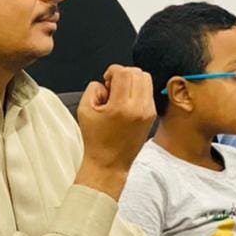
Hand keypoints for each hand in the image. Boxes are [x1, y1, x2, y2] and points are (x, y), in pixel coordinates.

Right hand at [73, 65, 155, 196]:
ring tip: (120, 93)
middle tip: (112, 86)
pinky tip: (126, 103)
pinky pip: (148, 92)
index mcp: (121, 106)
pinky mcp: (151, 115)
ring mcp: (148, 111)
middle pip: (137, 73)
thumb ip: (93, 89)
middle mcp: (138, 108)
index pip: (123, 72)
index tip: (106, 81)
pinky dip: (137, 91)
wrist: (109, 163)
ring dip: (132, 81)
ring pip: (146, 79)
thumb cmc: (96, 141)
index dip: (111, 71)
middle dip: (123, 74)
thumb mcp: (84, 110)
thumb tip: (104, 83)